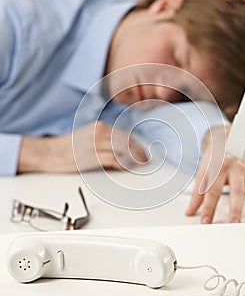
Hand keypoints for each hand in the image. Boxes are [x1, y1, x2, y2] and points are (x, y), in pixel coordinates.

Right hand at [18, 121, 147, 173]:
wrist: (48, 153)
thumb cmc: (66, 147)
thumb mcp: (87, 136)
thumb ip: (103, 140)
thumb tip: (121, 150)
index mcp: (99, 127)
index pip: (124, 134)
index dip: (136, 144)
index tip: (142, 151)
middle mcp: (98, 132)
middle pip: (126, 141)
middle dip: (138, 151)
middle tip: (145, 159)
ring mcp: (95, 144)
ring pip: (122, 149)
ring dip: (134, 158)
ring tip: (139, 164)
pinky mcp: (91, 156)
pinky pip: (112, 159)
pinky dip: (122, 164)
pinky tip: (127, 168)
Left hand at [185, 129, 244, 223]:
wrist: (228, 137)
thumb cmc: (216, 156)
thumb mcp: (204, 170)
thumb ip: (198, 192)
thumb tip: (190, 210)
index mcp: (219, 166)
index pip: (213, 190)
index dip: (208, 207)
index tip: (206, 221)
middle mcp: (236, 168)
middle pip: (236, 190)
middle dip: (235, 208)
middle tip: (233, 223)